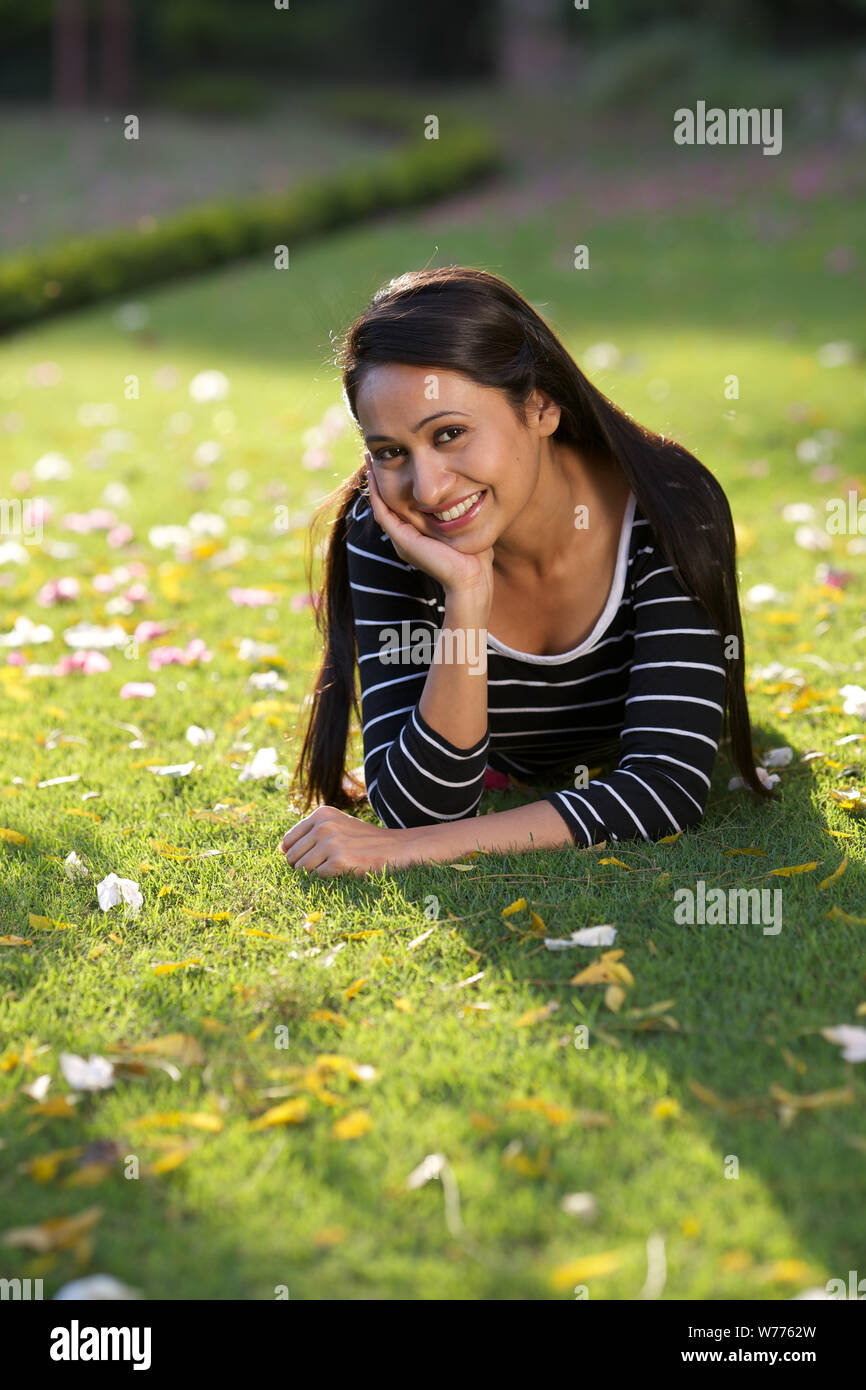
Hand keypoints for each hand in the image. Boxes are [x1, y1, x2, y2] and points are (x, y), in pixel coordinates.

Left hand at [279, 804, 419, 877]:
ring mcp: (330, 844)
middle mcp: (324, 826)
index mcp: (321, 813)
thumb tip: (281, 849)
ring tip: (332, 867)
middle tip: (323, 865)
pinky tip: (341, 871)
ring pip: (301, 869)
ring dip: (313, 873)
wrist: (395, 848)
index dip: (294, 853)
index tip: (310, 857)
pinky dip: (326, 879)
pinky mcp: (338, 862)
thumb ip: (309, 833)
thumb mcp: (337, 825)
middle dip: (302, 866)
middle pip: (292, 856)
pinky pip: (316, 877)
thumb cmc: (363, 839)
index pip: (288, 840)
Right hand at [365, 453, 494, 605]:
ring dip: (374, 481)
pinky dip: (377, 493)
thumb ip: (460, 511)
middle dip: (380, 477)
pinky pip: (383, 511)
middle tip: (375, 453)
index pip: (400, 504)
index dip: (395, 481)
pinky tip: (373, 474)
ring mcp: (401, 540)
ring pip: (381, 504)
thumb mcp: (464, 526)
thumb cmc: (475, 557)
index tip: (396, 457)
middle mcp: (405, 537)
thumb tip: (471, 491)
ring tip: (369, 458)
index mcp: (417, 535)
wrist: (471, 579)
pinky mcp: (402, 540)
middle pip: (387, 502)